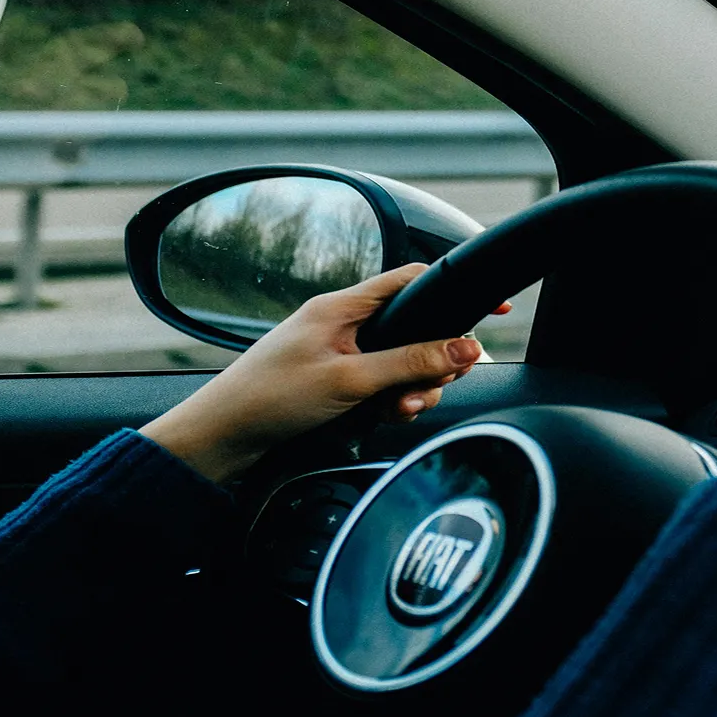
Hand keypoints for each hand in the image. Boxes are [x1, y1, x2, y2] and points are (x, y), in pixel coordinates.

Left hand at [142, 264, 482, 483]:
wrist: (223, 436)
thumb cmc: (269, 398)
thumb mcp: (350, 380)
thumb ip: (409, 362)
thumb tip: (463, 347)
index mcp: (343, 305)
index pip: (413, 281)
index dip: (455, 290)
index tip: (493, 307)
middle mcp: (345, 322)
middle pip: (417, 328)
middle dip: (436, 359)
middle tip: (436, 382)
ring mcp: (342, 351)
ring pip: (405, 361)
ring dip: (415, 385)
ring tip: (401, 408)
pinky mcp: (339, 378)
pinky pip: (385, 381)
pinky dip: (394, 399)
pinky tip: (386, 415)